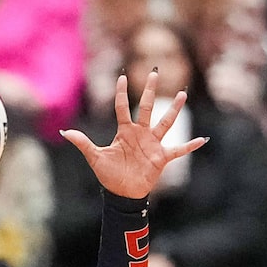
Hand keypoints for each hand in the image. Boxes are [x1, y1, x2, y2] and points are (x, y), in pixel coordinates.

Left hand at [62, 73, 204, 201]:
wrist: (122, 194)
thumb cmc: (109, 175)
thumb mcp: (95, 157)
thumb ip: (83, 143)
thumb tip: (65, 132)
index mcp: (125, 131)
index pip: (122, 107)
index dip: (121, 93)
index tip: (121, 77)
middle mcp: (140, 134)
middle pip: (146, 107)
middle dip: (150, 90)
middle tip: (154, 72)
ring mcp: (152, 144)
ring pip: (165, 123)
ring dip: (174, 109)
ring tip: (182, 94)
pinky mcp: (161, 158)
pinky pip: (178, 150)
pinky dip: (189, 146)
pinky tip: (202, 139)